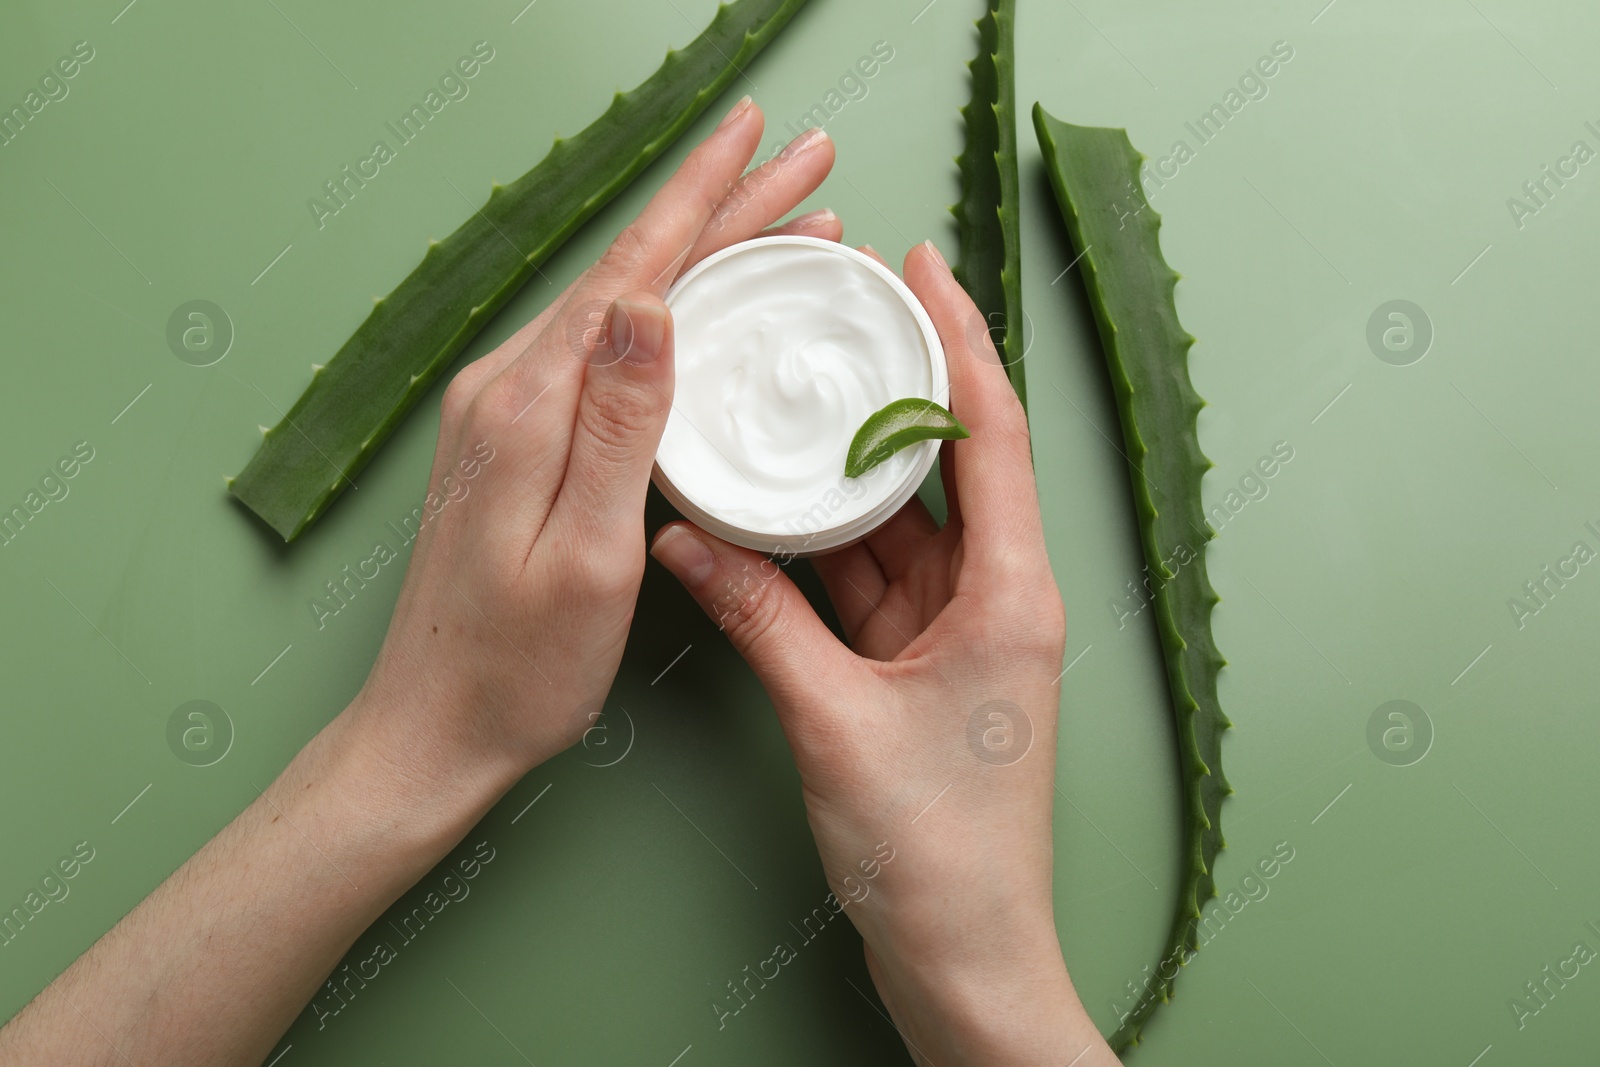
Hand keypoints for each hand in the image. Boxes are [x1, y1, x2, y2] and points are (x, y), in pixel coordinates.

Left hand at [349, 99, 843, 795]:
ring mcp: (509, 411)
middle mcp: (509, 389)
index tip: (760, 137)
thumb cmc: (516, 667)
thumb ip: (619, 425)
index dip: (703, 198)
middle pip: (633, 274)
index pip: (633, 275)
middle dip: (722, 208)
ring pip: (624, 306)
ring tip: (783, 225)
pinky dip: (671, 313)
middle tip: (805, 162)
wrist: (433, 727)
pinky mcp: (519, 440)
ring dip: (705, 254)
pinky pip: (606, 352)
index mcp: (528, 406)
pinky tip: (705, 309)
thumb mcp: (586, 554)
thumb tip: (649, 302)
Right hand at [650, 242, 1118, 1064]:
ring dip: (843, 472)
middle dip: (889, 389)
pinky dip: (818, 548)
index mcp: (1011, 592)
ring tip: (787, 398)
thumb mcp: (833, 720)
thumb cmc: (935, 852)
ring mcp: (955, 633)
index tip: (920, 266)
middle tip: (835, 316)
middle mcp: (995, 598)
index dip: (960, 338)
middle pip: (943, 465)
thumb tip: (687, 542)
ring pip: (895, 523)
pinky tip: (767, 512)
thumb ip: (758, 619)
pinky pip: (864, 581)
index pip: (991, 434)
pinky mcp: (916, 668)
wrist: (963, 958)